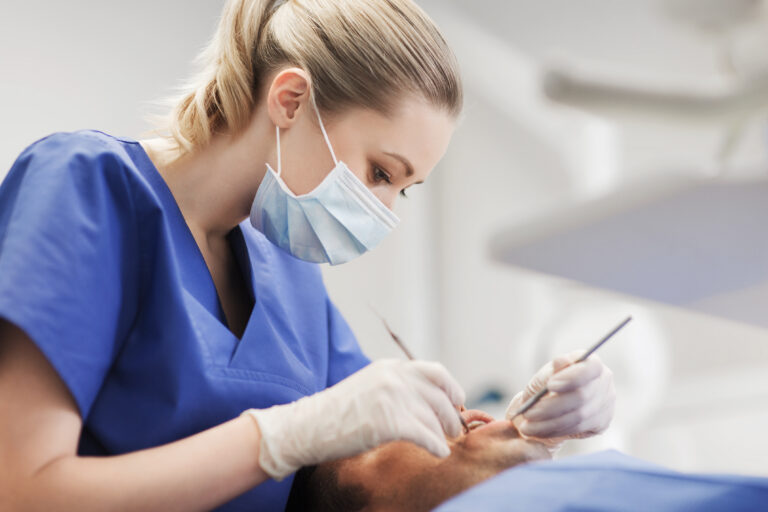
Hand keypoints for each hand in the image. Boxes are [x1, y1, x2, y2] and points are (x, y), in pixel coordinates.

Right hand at [243, 359, 464, 479]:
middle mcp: (394, 377)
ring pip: (433, 418)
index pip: (435, 372)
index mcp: (391, 367)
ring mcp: (392, 398)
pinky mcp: (389, 422)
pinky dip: (435, 446)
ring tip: (443, 444)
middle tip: (454, 429)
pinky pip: (425, 435)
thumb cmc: (337, 413)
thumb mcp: (370, 386)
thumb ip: (396, 387)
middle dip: (451, 415)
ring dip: (442, 434)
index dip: (451, 388)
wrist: (310, 426)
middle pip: (439, 396)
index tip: (457, 401)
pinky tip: (438, 453)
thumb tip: (427, 401)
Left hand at [505, 351, 614, 451]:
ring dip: (549, 423)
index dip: (572, 377)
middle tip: (528, 413)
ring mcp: (606, 404)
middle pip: (582, 396)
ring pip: (578, 417)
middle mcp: (604, 382)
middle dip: (551, 407)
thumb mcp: (546, 374)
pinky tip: (539, 431)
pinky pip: (577, 429)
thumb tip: (561, 361)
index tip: (550, 385)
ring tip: (527, 426)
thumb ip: (553, 370)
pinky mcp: (601, 423)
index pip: (591, 368)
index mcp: (592, 363)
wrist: (551, 405)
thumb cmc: (549, 384)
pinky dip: (555, 431)